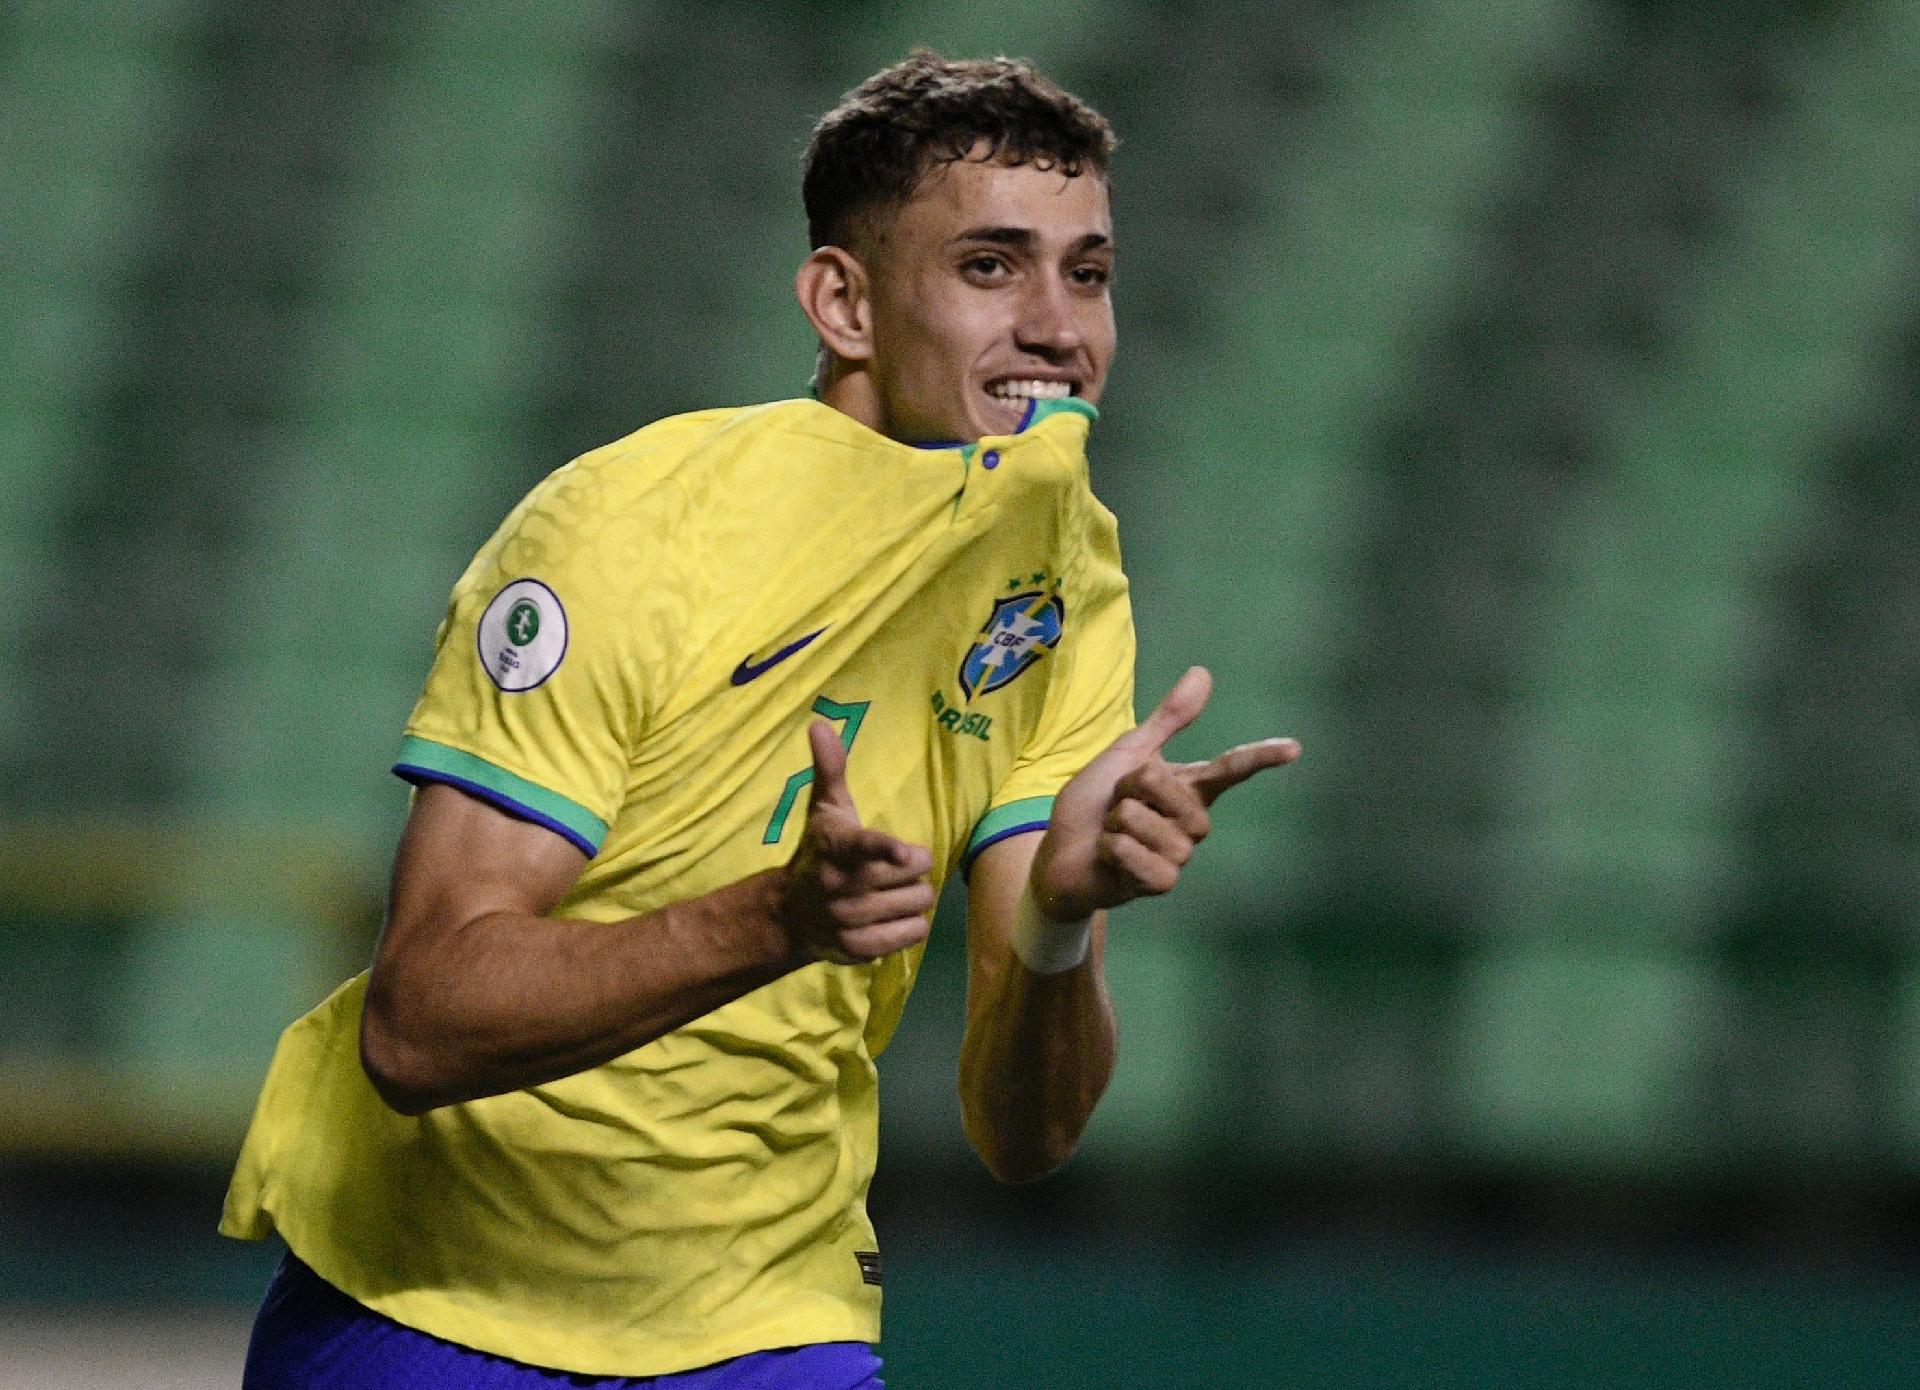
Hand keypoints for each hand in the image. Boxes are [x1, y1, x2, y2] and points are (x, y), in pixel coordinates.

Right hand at [779, 719, 935, 964]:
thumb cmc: (818, 851)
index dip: (888, 850)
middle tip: (900, 867)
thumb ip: (829, 769)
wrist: (789, 913)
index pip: (866, 847)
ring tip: (897, 891)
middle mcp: (840, 885)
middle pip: (912, 876)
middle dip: (915, 869)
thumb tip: (819, 724)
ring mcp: (848, 919)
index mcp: (837, 847)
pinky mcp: (857, 948)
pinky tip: (896, 916)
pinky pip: (911, 935)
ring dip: (917, 897)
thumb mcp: (824, 809)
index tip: (908, 853)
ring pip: (917, 905)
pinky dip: (913, 925)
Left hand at [1031, 667, 1299, 921]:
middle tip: (1116, 804)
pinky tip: (1110, 857)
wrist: (1061, 852)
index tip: (1293, 748)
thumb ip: (1169, 719)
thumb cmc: (1096, 803)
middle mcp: (1191, 822)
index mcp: (1188, 789)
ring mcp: (1179, 855)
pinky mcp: (1161, 882)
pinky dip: (1111, 848)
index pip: (1230, 769)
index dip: (1261, 757)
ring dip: (1115, 819)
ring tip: (1112, 831)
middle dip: (1127, 788)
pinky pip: (1135, 853)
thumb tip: (1203, 672)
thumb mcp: (1129, 754)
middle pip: (1164, 786)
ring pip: (1143, 819)